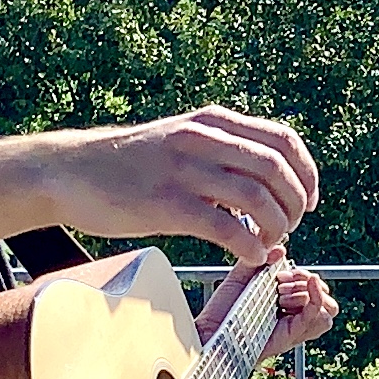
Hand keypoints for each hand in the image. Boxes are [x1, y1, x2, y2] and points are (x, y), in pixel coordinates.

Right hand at [61, 106, 320, 253]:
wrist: (69, 171)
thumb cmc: (128, 164)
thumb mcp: (179, 139)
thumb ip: (220, 151)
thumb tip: (265, 182)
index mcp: (211, 121)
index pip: (282, 140)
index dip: (306, 173)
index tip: (308, 200)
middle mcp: (202, 139)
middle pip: (277, 168)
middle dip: (295, 203)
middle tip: (289, 227)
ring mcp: (183, 171)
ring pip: (257, 197)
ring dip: (275, 227)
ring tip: (267, 243)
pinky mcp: (166, 204)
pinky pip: (226, 227)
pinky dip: (249, 246)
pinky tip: (250, 257)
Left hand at [199, 250, 338, 362]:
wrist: (209, 332)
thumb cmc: (222, 310)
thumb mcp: (242, 278)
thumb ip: (261, 262)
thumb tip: (281, 249)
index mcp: (285, 304)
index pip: (313, 289)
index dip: (303, 275)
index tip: (281, 273)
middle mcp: (293, 318)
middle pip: (326, 299)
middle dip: (306, 282)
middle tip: (281, 283)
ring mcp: (294, 328)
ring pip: (328, 310)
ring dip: (310, 293)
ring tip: (281, 293)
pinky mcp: (291, 336)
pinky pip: (320, 319)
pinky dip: (318, 299)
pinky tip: (309, 284)